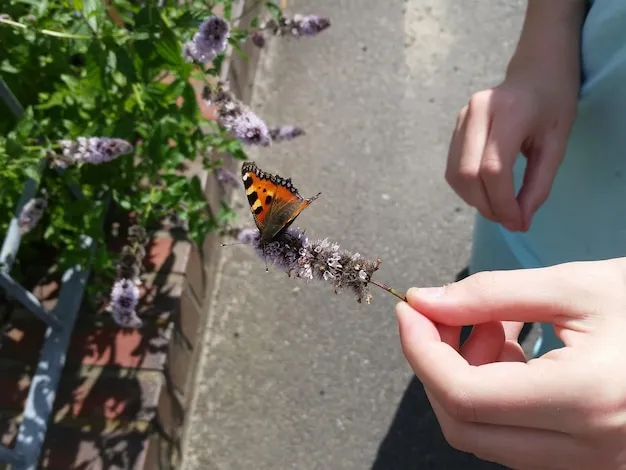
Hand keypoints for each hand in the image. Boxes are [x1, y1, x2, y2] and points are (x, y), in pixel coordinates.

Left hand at [396, 258, 625, 469]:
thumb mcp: (574, 286)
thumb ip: (489, 294)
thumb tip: (425, 302)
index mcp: (585, 399)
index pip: (463, 394)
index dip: (420, 350)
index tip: (410, 311)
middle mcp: (588, 449)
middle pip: (465, 425)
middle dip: (439, 366)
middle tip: (449, 315)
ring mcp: (591, 463)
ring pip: (488, 435)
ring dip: (470, 377)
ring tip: (497, 323)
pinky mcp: (591, 460)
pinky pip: (517, 437)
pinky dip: (498, 393)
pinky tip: (517, 347)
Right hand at [445, 69, 577, 231]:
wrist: (536, 71)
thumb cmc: (553, 105)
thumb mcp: (557, 145)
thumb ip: (538, 185)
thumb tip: (519, 222)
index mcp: (508, 111)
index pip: (493, 169)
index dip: (502, 203)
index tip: (518, 223)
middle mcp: (477, 112)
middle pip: (468, 174)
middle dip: (487, 205)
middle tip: (509, 220)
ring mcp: (461, 118)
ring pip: (455, 174)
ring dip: (475, 200)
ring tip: (499, 208)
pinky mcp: (455, 127)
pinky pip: (453, 168)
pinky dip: (468, 189)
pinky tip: (487, 192)